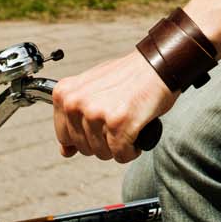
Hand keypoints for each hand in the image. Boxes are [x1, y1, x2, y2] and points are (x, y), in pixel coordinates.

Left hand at [52, 50, 176, 162]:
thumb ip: (75, 117)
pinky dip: (132, 149)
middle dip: (103, 141)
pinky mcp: (118, 125)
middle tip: (118, 120)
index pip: (63, 136)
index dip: (84, 136)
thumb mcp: (91, 89)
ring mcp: (96, 114)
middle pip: (83, 148)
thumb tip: (65, 151)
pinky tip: (136, 131)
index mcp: (64, 94)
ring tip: (128, 122)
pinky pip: (121, 155)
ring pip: (102, 153)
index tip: (99, 126)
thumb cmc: (127, 77)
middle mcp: (75, 103)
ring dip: (119, 146)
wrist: (157, 66)